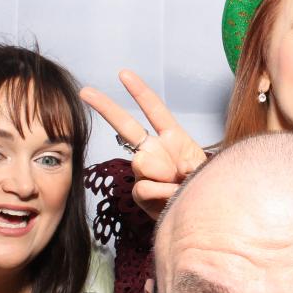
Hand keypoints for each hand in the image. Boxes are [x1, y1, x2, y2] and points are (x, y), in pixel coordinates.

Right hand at [81, 71, 205, 219]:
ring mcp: (145, 172)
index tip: (123, 74)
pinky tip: (171, 198)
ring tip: (180, 186)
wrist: (201, 218)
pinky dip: (160, 193)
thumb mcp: (205, 170)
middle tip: (86, 91)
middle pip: (126, 125)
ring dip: (163, 175)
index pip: (154, 110)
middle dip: (105, 106)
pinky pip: (144, 187)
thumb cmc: (206, 188)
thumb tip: (172, 171)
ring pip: (141, 162)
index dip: (139, 92)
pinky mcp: (141, 193)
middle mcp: (155, 151)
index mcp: (173, 138)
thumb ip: (191, 166)